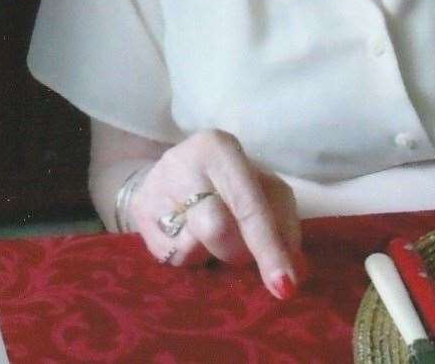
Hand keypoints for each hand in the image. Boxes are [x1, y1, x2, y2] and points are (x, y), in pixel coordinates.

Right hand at [129, 129, 302, 298]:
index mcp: (220, 149)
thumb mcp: (265, 191)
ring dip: (211, 255)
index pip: (249, 207)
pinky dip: (188, 256)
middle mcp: (182, 161)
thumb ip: (284, 226)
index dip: (269, 249)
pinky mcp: (139, 209)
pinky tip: (189, 235)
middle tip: (241, 250)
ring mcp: (155, 185)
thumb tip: (295, 269)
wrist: (176, 171)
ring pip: (191, 248)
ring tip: (210, 235)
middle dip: (237, 252)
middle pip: (216, 230)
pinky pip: (169, 257)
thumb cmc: (231, 184)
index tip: (284, 286)